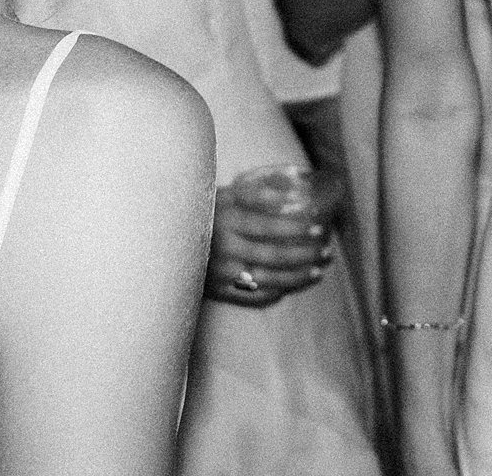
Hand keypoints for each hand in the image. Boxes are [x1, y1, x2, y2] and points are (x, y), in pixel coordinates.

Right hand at [205, 185, 334, 307]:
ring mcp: (219, 273)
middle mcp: (223, 248)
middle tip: (327, 253)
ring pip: (267, 279)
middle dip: (306, 254)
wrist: (164, 240)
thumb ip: (256, 194)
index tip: (321, 227)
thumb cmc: (203, 212)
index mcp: (227, 220)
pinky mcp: (216, 291)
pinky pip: (250, 297)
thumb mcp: (225, 194)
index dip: (298, 228)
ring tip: (318, 272)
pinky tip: (290, 289)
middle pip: (274, 255)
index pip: (270, 226)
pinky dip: (273, 294)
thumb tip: (296, 195)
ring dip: (297, 277)